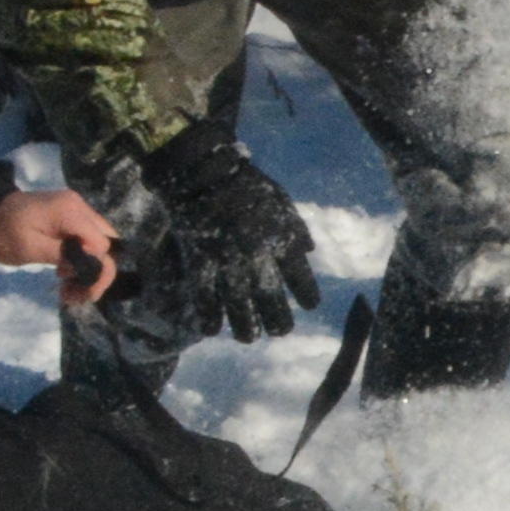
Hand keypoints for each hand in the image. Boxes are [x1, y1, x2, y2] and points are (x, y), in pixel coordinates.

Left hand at [0, 183, 121, 303]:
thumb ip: (63, 254)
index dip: (92, 267)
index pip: (101, 243)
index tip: (67, 281)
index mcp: (70, 211)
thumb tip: (90, 266)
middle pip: (107, 243)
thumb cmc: (3, 234)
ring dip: (90, 270)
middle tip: (76, 296)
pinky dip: (83, 261)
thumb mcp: (29, 248)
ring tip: (70, 290)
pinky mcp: (72, 219)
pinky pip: (88, 241)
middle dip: (97, 273)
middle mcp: (80, 207)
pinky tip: (67, 274)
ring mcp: (77, 212)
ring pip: (101, 244)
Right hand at [121, 121, 320, 341]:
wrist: (204, 173)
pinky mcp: (199, 260)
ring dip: (245, 326)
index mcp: (280, 237)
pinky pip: (204, 295)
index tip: (310, 306)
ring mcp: (226, 259)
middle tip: (281, 331)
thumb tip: (309, 251)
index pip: (300, 276)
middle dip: (278, 320)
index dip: (307, 294)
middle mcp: (256, 254)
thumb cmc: (246, 185)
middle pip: (270, 297)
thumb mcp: (281, 201)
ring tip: (249, 337)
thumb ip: (296, 228)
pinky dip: (208, 315)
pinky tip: (212, 329)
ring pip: (238, 304)